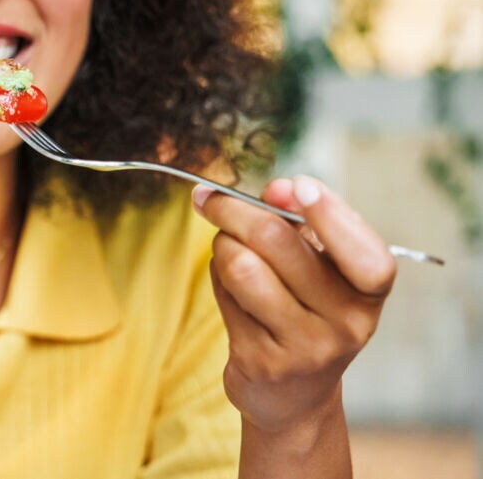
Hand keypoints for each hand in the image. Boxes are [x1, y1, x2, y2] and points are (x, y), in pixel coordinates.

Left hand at [192, 176, 395, 434]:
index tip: (298, 185)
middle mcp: (346, 323)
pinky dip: (217, 276)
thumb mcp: (320, 267)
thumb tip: (277, 190)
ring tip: (226, 247)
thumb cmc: (307, 310)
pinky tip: (228, 284)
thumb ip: (301, 223)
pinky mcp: (261, 361)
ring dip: (221, 245)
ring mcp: (304, 347)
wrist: (293, 394)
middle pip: (277, 242)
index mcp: (369, 293)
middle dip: (235, 209)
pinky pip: (224, 295)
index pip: (366, 256)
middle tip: (211, 198)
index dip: (332, 216)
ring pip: (241, 266)